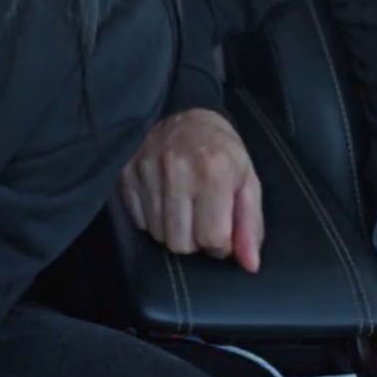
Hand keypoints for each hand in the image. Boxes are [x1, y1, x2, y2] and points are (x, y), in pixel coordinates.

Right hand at [119, 108, 263, 272]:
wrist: (184, 111)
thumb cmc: (221, 150)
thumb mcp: (247, 181)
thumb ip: (250, 224)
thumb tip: (250, 264)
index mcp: (214, 173)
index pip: (212, 239)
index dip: (220, 243)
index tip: (221, 228)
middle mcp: (177, 170)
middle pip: (181, 243)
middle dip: (194, 240)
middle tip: (201, 218)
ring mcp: (147, 170)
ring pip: (157, 234)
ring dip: (173, 230)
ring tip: (182, 207)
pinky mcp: (126, 171)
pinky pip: (138, 220)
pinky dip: (152, 218)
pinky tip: (163, 199)